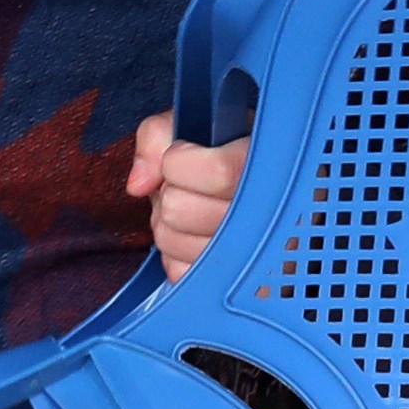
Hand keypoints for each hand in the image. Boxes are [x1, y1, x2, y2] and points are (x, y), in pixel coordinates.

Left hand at [124, 110, 251, 277]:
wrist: (267, 189)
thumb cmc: (226, 153)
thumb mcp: (195, 125)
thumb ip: (158, 136)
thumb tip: (140, 184)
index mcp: (266, 164)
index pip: (219, 173)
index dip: (180, 161)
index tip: (183, 153)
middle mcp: (268, 212)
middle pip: (179, 210)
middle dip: (170, 193)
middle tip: (188, 186)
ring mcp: (254, 255)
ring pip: (171, 242)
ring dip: (170, 224)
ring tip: (193, 210)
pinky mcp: (234, 284)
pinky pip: (178, 271)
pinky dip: (177, 254)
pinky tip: (196, 236)